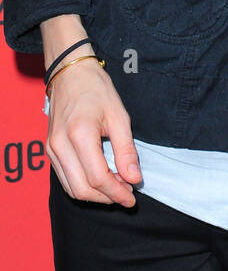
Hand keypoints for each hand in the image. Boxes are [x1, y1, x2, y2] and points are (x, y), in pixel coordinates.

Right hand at [46, 58, 139, 205]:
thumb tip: (134, 178)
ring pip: (72, 188)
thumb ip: (126, 150)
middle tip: (126, 193)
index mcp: (79, 135)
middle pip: (82, 189)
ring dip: (95, 194)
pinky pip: (65, 179)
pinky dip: (83, 185)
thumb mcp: (119, 116)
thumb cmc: (96, 90)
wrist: (70, 73)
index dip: (117, 192)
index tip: (132, 197)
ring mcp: (51, 149)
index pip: (98, 178)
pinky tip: (100, 179)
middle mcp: (60, 145)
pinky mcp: (49, 150)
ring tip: (116, 187)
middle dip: (107, 197)